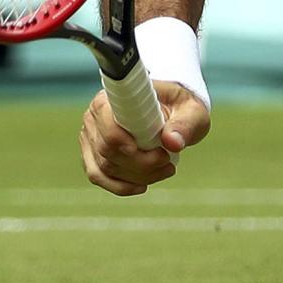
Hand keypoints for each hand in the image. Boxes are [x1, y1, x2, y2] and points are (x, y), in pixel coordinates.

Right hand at [79, 80, 210, 195]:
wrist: (171, 110)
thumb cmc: (180, 107)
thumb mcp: (192, 111)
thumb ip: (185, 124)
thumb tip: (173, 143)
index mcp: (115, 97)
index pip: (108, 123)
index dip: (122, 142)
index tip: (150, 150)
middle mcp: (95, 116)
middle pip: (108, 150)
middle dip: (142, 163)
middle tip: (167, 160)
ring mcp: (91, 137)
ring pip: (105, 167)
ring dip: (138, 176)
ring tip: (165, 169)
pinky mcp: (93, 154)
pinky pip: (98, 177)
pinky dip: (121, 186)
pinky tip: (142, 185)